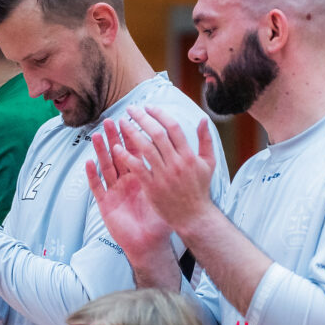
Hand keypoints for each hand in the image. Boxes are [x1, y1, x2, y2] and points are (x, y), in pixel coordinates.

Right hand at [87, 118, 172, 258]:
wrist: (149, 243)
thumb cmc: (159, 220)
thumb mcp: (169, 194)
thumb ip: (175, 174)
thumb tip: (189, 156)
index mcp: (141, 176)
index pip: (136, 151)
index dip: (134, 136)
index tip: (132, 119)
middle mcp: (126, 181)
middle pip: (119, 154)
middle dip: (115, 138)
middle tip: (111, 121)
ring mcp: (114, 191)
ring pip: (106, 167)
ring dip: (102, 151)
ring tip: (98, 135)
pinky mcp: (106, 204)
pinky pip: (98, 188)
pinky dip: (93, 175)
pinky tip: (89, 163)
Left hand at [114, 106, 216, 237]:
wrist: (194, 217)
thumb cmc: (200, 189)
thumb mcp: (208, 163)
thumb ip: (206, 140)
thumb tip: (203, 119)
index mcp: (188, 155)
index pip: (173, 128)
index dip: (159, 114)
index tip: (148, 107)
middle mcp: (176, 163)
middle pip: (157, 134)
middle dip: (142, 118)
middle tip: (130, 109)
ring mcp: (164, 175)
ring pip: (145, 148)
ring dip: (131, 133)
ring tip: (121, 123)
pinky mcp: (153, 187)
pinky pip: (137, 168)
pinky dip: (126, 157)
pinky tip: (117, 148)